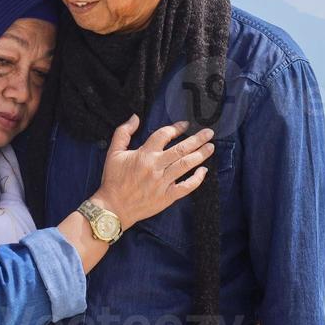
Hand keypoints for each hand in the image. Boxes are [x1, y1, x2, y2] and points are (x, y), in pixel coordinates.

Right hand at [92, 114, 214, 228]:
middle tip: (209, 133)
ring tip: (210, 147)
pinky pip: (186, 187)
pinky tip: (203, 171)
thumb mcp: (113, 153)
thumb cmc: (113, 180)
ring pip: (186, 165)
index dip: (176, 128)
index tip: (185, 125)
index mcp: (144, 154)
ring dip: (200, 155)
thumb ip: (123, 132)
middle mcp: (156, 167)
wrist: (113, 207)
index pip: (164, 135)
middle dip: (197, 139)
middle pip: (181, 149)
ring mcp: (163, 182)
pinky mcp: (167, 196)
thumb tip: (135, 117)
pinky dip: (196, 179)